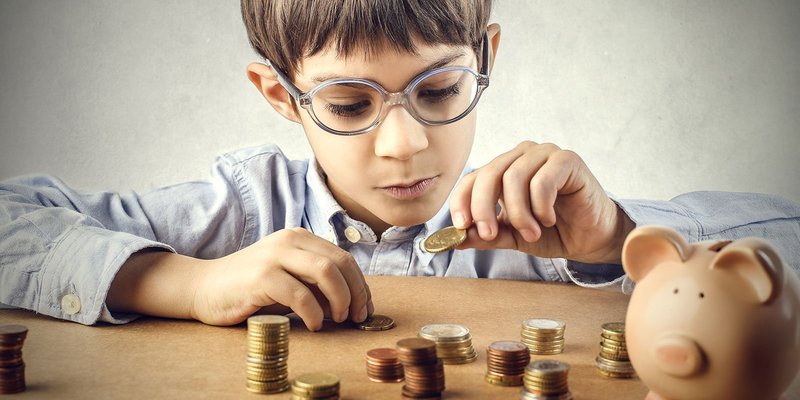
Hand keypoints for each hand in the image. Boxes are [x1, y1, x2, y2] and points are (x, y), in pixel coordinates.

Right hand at [191, 228, 372, 329]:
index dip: (360, 285)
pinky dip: (314, 313)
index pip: (344, 258)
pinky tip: (314, 325)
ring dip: (340, 300)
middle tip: (355, 317)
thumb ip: (316, 283)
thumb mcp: (289, 278)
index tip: (363, 308)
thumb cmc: (250, 288)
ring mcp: (274, 256)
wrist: (204, 288)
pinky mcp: (261, 277)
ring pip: (326, 273)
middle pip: (341, 263)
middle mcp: (289, 240)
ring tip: (337, 319)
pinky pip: (301, 295)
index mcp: (299, 237)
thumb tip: (353, 302)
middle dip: (355, 293)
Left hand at [449, 141, 634, 263]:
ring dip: (518, 213)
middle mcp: (521, 156)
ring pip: (513, 177)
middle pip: (488, 174)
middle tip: (491, 236)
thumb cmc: (553, 232)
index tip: (460, 226)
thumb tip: (455, 238)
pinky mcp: (567, 159)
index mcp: (503, 170)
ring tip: (531, 233)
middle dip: (483, 208)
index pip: (471, 179)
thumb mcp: (512, 237)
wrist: (592, 238)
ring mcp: (544, 153)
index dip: (462, 201)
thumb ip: (486, 234)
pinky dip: (541, 206)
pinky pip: (542, 180)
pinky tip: (550, 219)